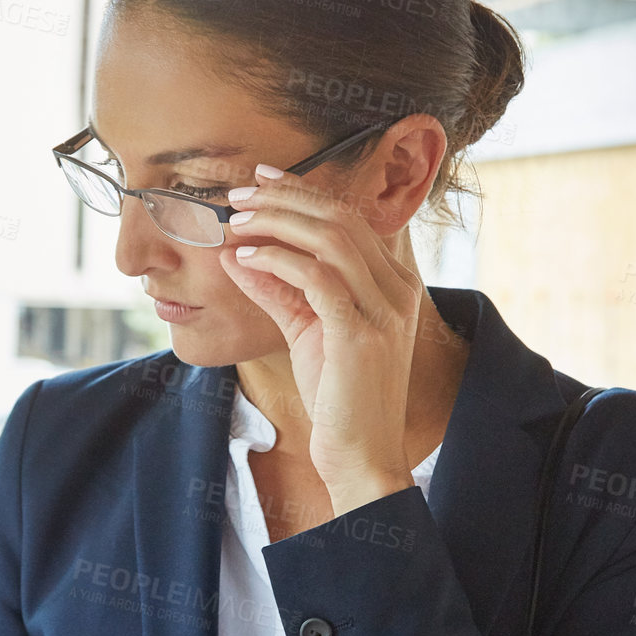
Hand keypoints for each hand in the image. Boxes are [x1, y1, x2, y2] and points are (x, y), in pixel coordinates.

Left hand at [219, 163, 422, 509]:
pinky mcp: (362, 334)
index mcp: (394, 283)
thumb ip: (278, 290)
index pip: (349, 219)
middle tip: (240, 194)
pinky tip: (248, 257)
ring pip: (331, 239)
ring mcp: (385, 310)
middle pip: (341, 218)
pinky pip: (318, 277)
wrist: (362, 456)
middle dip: (285, 198)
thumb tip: (239, 253)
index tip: (260, 179)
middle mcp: (398, 289)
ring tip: (237, 221)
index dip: (302, 192)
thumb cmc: (338, 399)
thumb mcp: (307, 332)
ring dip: (277, 222)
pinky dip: (278, 259)